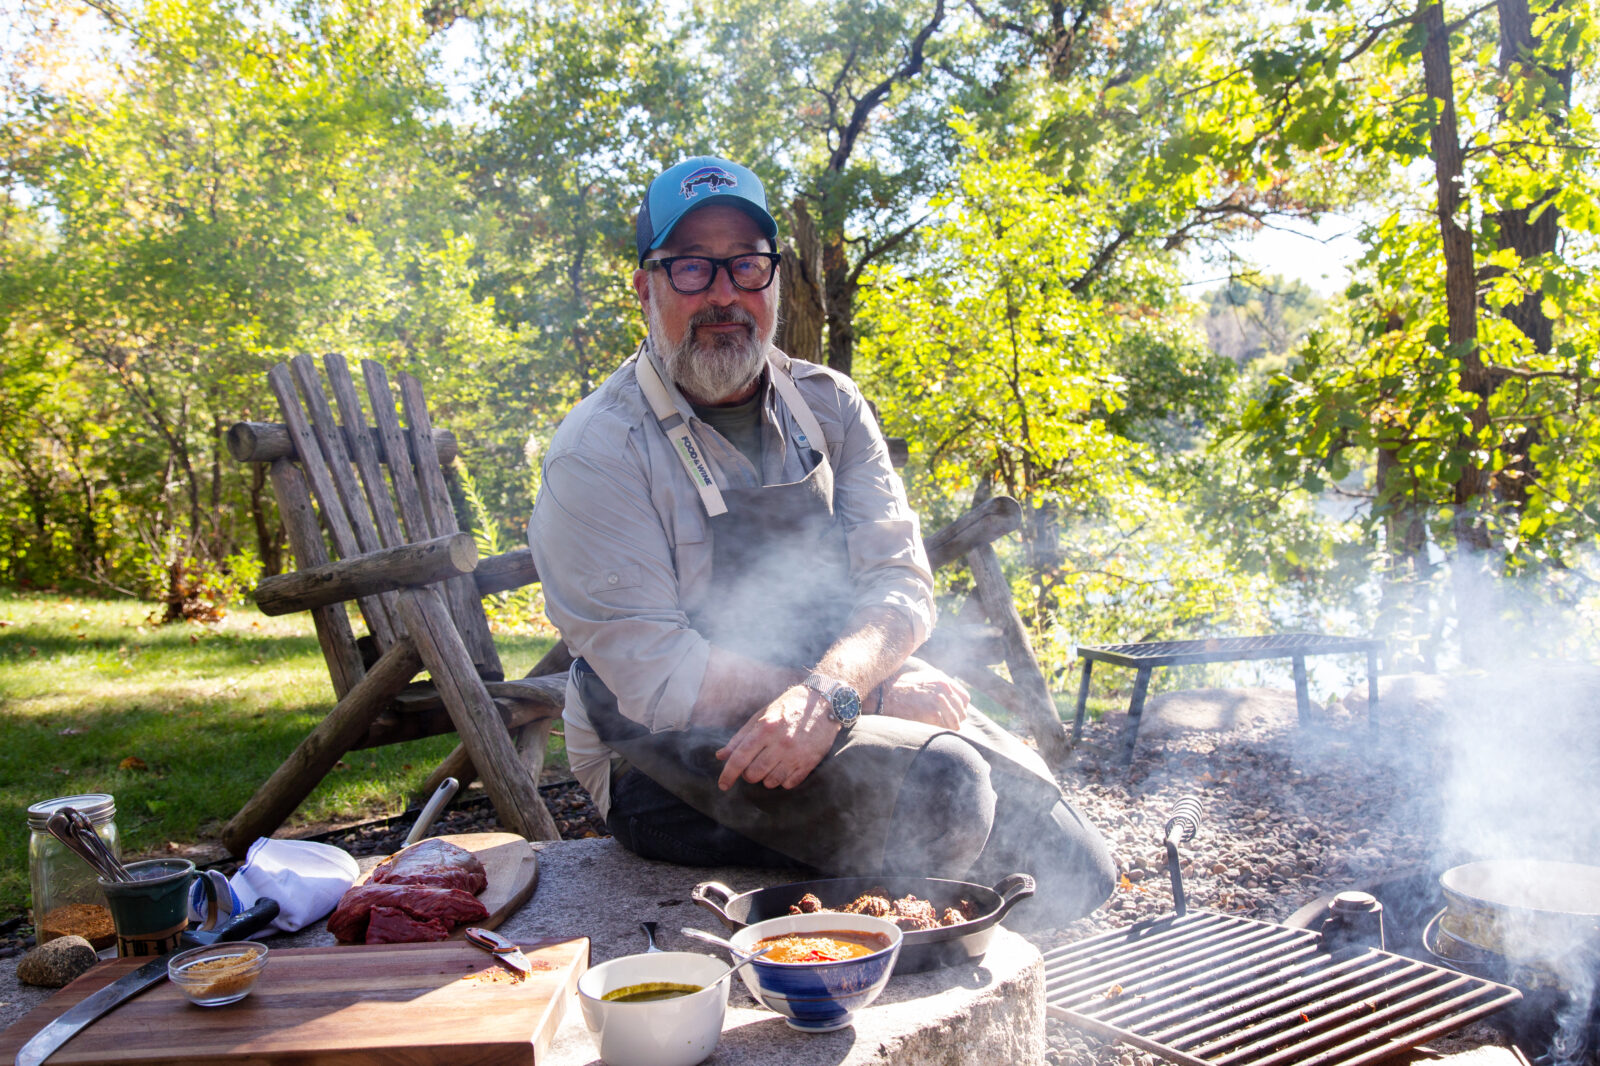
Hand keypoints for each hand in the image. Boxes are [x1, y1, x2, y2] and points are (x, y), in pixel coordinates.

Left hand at [715, 686, 838, 790]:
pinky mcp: (810, 762)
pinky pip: (789, 784)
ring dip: (766, 778)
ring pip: (770, 782)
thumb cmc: (787, 708)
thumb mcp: (761, 717)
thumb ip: (740, 738)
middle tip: (754, 766)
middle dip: (749, 774)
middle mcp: (780, 743)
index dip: (728, 774)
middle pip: (753, 774)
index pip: (740, 758)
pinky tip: (785, 768)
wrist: (823, 703)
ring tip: (771, 765)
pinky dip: (783, 780)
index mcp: (765, 728)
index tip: (722, 785)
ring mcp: (796, 754)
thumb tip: (721, 756)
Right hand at [876, 659, 968, 729]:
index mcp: (943, 680)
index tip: (953, 714)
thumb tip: (950, 695)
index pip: (965, 698)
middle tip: (945, 725)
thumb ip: (939, 683)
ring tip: (939, 729)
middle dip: (955, 719)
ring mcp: (940, 702)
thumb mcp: (923, 677)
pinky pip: (945, 728)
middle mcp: (944, 689)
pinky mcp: (933, 715)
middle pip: (962, 712)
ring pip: (956, 722)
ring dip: (949, 728)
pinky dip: (940, 731)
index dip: (960, 708)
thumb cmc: (901, 688)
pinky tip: (931, 729)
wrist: (885, 696)